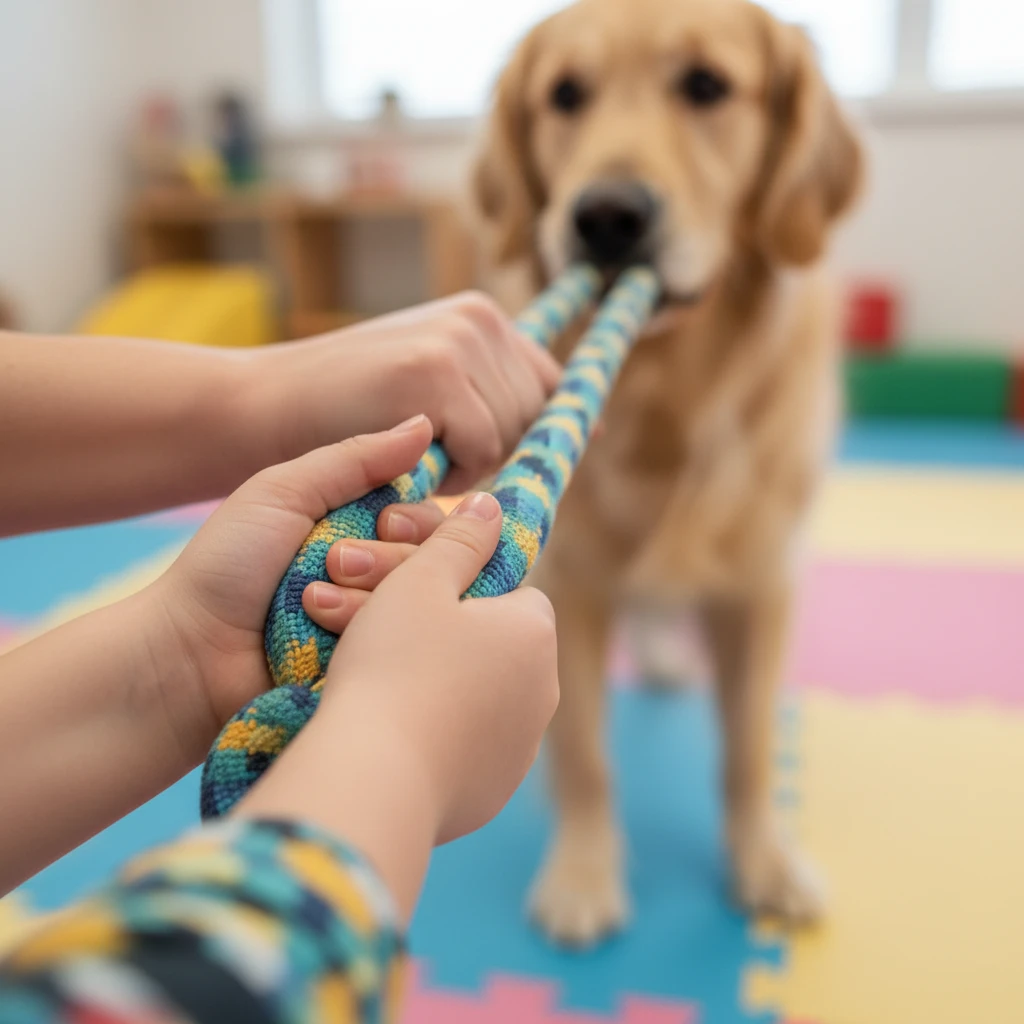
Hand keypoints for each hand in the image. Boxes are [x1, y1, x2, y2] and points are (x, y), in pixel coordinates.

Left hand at [149, 416, 442, 758]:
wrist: (190, 654)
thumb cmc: (227, 565)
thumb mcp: (285, 493)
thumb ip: (356, 459)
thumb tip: (425, 424)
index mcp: (360, 531)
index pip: (428, 520)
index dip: (416, 519)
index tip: (383, 521)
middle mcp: (376, 578)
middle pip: (434, 562)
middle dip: (387, 557)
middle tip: (337, 564)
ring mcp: (375, 627)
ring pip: (422, 605)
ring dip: (369, 595)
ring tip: (315, 604)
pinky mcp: (369, 667)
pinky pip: (402, 649)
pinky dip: (364, 633)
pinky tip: (326, 636)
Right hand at [237, 489, 558, 918]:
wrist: (374, 777)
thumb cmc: (395, 663)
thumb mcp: (419, 580)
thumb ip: (461, 537)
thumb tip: (492, 507)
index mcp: (535, 632)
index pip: (511, 591)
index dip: (461, 587)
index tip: (415, 594)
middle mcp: (544, 690)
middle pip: (491, 644)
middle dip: (441, 632)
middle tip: (380, 630)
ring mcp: (521, 748)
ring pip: (477, 696)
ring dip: (435, 681)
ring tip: (374, 677)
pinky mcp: (492, 791)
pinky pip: (463, 746)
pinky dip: (433, 733)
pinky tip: (388, 726)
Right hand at [246, 292, 561, 494]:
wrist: (266, 407)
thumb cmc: (351, 410)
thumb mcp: (431, 386)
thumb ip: (497, 394)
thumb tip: (591, 428)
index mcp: (482, 316)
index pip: (549, 381)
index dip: (541, 425)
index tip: (543, 451)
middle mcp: (480, 320)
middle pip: (532, 417)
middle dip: (490, 449)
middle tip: (430, 448)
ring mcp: (459, 342)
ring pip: (509, 437)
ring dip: (468, 462)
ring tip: (411, 445)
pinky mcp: (436, 374)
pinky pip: (482, 449)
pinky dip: (449, 469)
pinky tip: (404, 452)